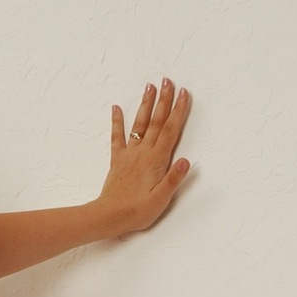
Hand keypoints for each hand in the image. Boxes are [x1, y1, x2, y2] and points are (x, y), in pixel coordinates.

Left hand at [96, 79, 192, 236]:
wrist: (109, 217)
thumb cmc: (137, 211)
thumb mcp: (161, 199)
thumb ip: (173, 179)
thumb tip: (187, 161)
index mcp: (156, 160)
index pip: (170, 131)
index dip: (178, 111)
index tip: (184, 93)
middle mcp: (143, 153)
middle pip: (156, 121)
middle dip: (164, 100)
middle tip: (168, 80)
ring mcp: (129, 154)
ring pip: (139, 124)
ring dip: (145, 105)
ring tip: (149, 86)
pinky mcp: (118, 160)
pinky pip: (117, 137)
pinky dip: (117, 121)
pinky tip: (116, 107)